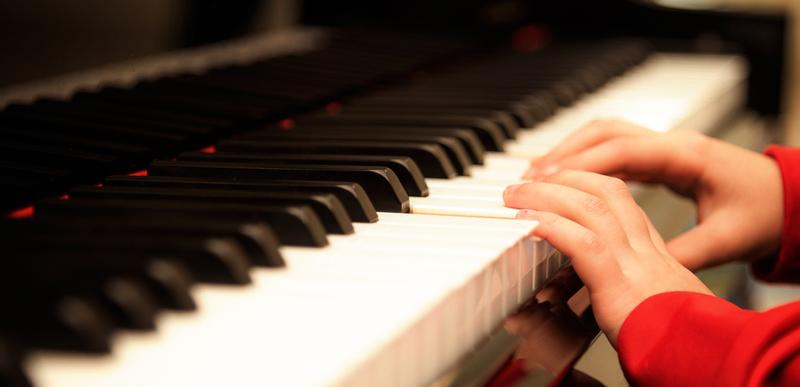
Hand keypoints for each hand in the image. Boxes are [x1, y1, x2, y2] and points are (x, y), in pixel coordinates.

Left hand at [503, 170, 711, 343]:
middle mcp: (648, 252)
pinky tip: (526, 222)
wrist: (709, 361)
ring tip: (517, 193)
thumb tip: (606, 301)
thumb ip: (633, 296)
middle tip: (532, 179)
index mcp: (658, 257)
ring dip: (547, 194)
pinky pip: (581, 242)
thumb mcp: (661, 311)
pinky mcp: (620, 284)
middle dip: (566, 178)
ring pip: (590, 206)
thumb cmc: (683, 347)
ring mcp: (636, 264)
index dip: (590, 188)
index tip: (562, 186)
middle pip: (607, 192)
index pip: (624, 205)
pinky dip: (550, 225)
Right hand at [522, 119, 782, 270]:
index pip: (621, 151)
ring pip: (606, 134)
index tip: (545, 180)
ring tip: (537, 174)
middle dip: (563, 152)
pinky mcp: (661, 155)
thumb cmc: (762, 213)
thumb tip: (639, 271)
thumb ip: (682, 253)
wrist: (787, 198)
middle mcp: (672, 143)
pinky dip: (585, 158)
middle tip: (529, 176)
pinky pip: (614, 147)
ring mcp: (665, 145)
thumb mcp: (725, 240)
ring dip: (569, 150)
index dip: (579, 164)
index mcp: (686, 157)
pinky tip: (566, 177)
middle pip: (605, 132)